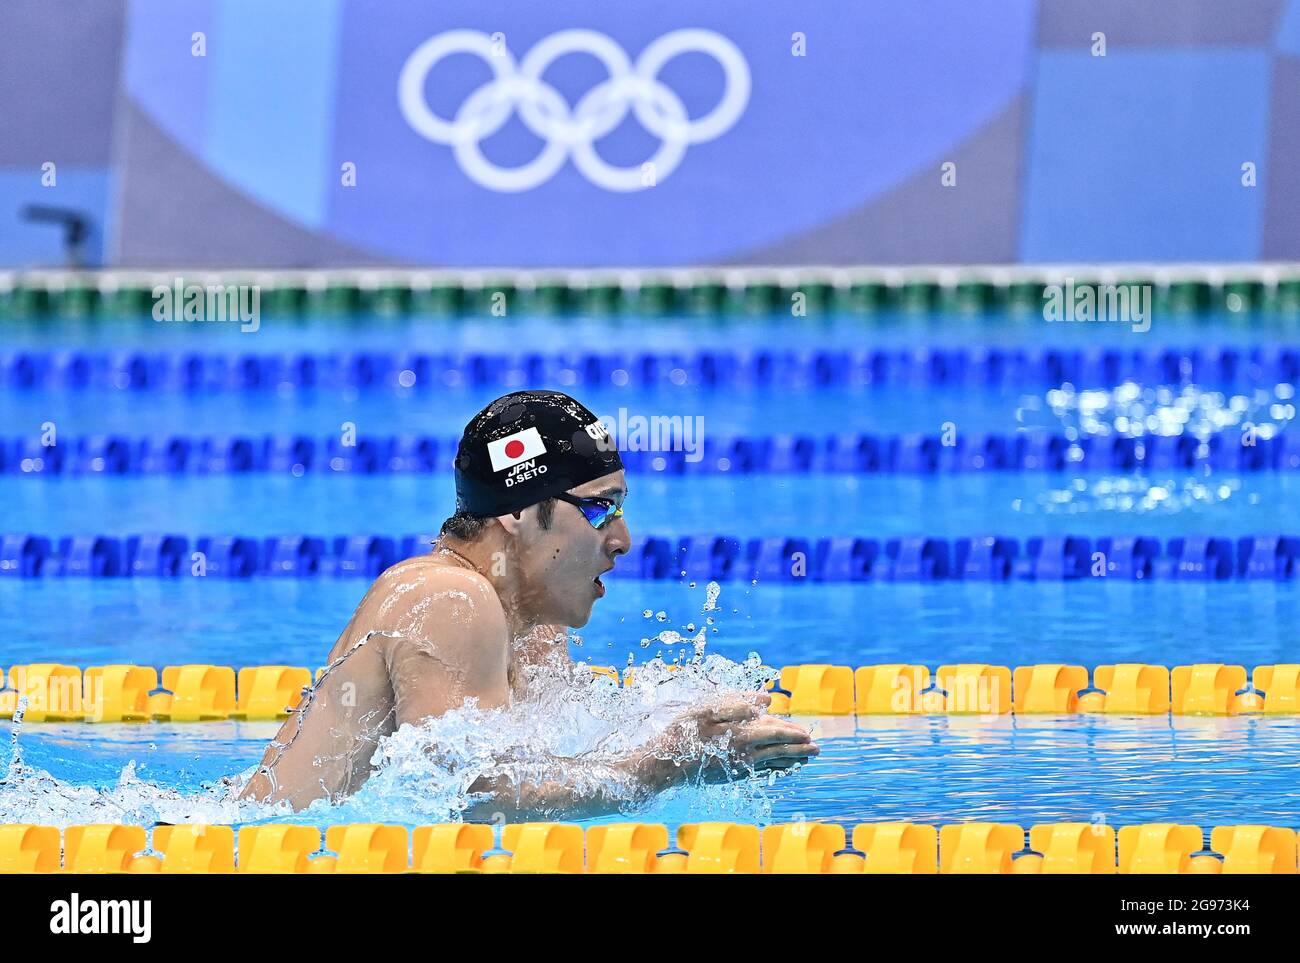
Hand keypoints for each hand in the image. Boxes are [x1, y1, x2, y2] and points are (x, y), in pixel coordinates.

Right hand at [634, 692, 819, 787]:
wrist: (664, 763)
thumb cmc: (684, 731)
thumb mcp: (707, 708)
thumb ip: (738, 703)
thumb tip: (766, 700)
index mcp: (741, 735)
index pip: (776, 733)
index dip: (793, 732)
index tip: (808, 733)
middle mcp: (744, 755)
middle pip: (779, 751)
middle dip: (799, 749)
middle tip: (817, 749)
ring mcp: (739, 768)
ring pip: (772, 764)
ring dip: (791, 761)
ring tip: (806, 759)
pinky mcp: (732, 775)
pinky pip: (762, 773)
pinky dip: (776, 769)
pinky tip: (781, 769)